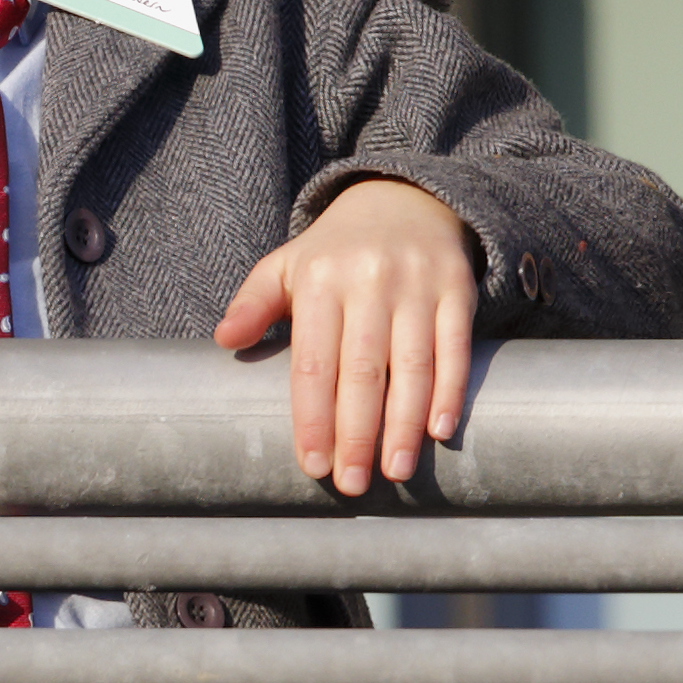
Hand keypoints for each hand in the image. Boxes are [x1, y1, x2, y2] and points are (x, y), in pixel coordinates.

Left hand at [213, 180, 476, 496]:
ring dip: (404, 424)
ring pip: (412, 365)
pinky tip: (440, 431)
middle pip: (362, 370)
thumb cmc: (335, 252)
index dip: (313, 416)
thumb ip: (253, 303)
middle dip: (356, 433)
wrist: (404, 199)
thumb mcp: (287, 266)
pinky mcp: (457, 290)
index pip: (313, 361)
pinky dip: (450, 392)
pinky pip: (455, 348)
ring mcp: (417, 285)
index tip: (312, 464)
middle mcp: (369, 281)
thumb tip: (224, 340)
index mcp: (321, 281)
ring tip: (396, 471)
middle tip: (351, 484)